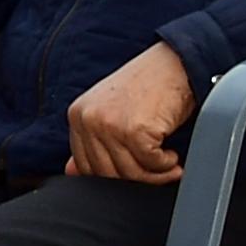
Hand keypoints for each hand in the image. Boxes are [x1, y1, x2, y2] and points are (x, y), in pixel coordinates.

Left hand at [64, 43, 195, 184]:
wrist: (174, 65)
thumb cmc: (147, 88)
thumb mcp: (111, 111)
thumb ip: (91, 141)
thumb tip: (72, 171)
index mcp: (78, 115)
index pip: (85, 166)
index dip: (113, 178)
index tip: (135, 174)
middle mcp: (89, 119)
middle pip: (107, 174)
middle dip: (137, 180)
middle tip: (158, 174)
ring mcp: (110, 124)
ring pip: (130, 173)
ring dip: (155, 175)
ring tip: (168, 164)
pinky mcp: (134, 129)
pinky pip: (151, 164)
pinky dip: (166, 165)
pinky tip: (172, 155)